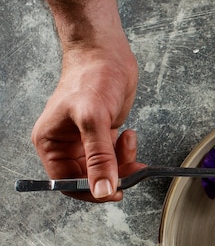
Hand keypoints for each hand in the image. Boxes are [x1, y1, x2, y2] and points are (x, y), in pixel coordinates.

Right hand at [31, 46, 142, 201]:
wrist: (106, 54)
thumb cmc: (91, 77)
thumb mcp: (94, 119)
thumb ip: (99, 157)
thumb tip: (102, 188)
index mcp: (51, 143)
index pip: (66, 183)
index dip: (90, 191)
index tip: (113, 191)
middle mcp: (66, 145)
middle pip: (89, 179)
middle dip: (112, 175)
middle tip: (131, 170)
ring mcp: (85, 141)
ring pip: (105, 169)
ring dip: (122, 164)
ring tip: (129, 144)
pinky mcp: (103, 135)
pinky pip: (115, 157)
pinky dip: (126, 152)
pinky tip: (128, 135)